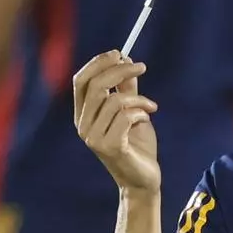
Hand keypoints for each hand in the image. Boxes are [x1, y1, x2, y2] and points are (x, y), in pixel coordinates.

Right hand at [72, 50, 160, 191]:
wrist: (143, 179)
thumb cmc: (137, 145)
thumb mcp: (132, 111)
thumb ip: (126, 89)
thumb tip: (125, 61)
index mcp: (83, 115)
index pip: (81, 80)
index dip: (98, 63)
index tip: (120, 53)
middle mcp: (82, 125)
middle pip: (95, 85)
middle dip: (120, 71)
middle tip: (142, 66)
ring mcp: (93, 138)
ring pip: (114, 101)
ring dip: (138, 99)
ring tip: (151, 106)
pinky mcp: (109, 147)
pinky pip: (125, 117)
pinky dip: (141, 112)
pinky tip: (147, 119)